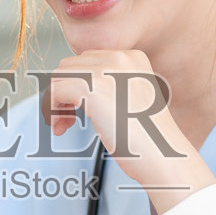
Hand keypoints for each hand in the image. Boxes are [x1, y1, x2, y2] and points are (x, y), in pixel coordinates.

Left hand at [45, 49, 215, 213]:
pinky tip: (60, 126)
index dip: (76, 85)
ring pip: (60, 76)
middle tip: (67, 119)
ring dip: (55, 102)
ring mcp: (106, 71)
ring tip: (63, 124)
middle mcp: (119, 58)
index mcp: (132, 58)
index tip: (76, 108)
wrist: (164, 156)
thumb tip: (72, 85)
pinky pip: (56, 90)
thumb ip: (108, 86)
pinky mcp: (92, 88)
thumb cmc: (150, 139)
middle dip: (63, 92)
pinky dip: (51, 109)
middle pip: (70, 66)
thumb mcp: (130, 100)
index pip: (87, 60)